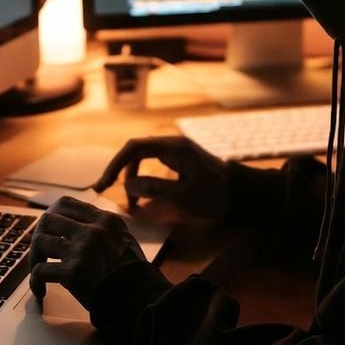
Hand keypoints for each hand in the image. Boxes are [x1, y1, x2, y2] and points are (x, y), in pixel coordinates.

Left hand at [28, 195, 146, 309]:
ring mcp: (82, 250)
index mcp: (105, 220)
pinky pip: (40, 271)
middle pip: (48, 219)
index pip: (66, 204)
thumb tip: (82, 227)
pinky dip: (36, 281)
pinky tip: (41, 291)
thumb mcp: (125, 239)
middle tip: (41, 251)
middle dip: (39, 235)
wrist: (141, 297)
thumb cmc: (134, 274)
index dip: (52, 216)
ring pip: (40, 241)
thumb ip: (105, 230)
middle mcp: (92, 231)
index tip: (49, 229)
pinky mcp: (73, 273)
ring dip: (35, 257)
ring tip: (39, 269)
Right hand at [94, 135, 230, 218]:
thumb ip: (154, 188)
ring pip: (144, 157)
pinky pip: (154, 162)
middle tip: (105, 189)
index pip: (134, 148)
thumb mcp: (183, 195)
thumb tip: (128, 184)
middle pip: (136, 150)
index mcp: (173, 147)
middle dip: (120, 170)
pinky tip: (142, 193)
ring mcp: (177, 150)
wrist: (241, 193)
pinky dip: (144, 176)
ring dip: (132, 176)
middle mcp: (172, 143)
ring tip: (131, 201)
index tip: (103, 183)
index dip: (115, 164)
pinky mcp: (180, 159)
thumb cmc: (214, 195)